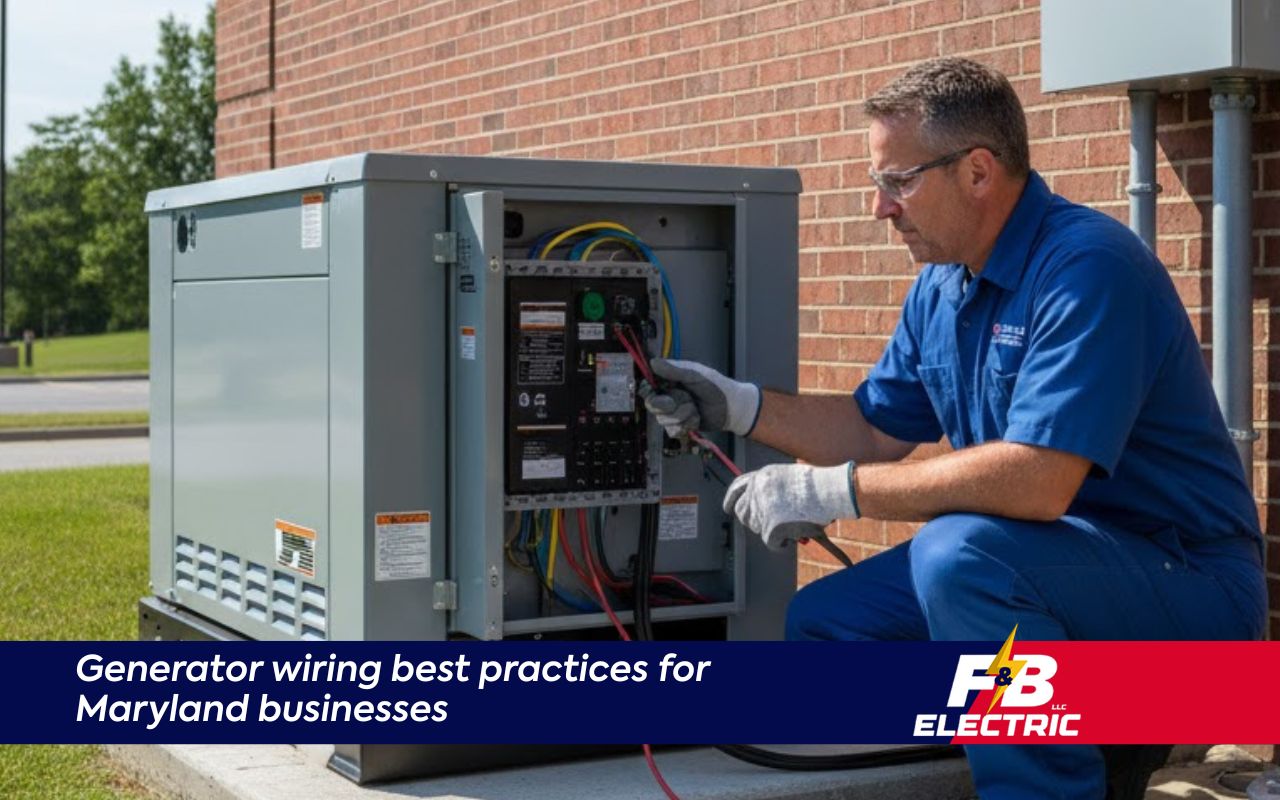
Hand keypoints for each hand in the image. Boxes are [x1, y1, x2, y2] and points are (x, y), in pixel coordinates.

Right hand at [638, 358, 760, 436]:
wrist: (732, 408)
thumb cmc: (716, 386)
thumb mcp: (694, 375)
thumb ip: (673, 371)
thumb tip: (652, 362)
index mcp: (670, 380)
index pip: (648, 386)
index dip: (649, 391)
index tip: (655, 392)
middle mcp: (669, 396)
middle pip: (652, 405)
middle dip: (668, 406)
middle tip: (683, 401)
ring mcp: (674, 412)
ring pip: (663, 419)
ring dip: (682, 415)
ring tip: (695, 408)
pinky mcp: (680, 425)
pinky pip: (673, 430)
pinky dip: (687, 425)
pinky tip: (697, 419)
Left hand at [722, 462, 857, 548]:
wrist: (828, 491)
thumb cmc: (818, 485)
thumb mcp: (789, 477)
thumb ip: (773, 488)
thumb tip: (764, 507)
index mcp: (761, 476)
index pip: (737, 487)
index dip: (731, 499)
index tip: (727, 507)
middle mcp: (757, 491)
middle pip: (743, 512)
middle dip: (754, 521)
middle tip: (770, 526)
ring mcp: (762, 509)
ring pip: (758, 529)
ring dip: (772, 531)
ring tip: (792, 523)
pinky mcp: (771, 527)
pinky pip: (772, 543)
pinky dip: (782, 544)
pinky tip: (794, 535)